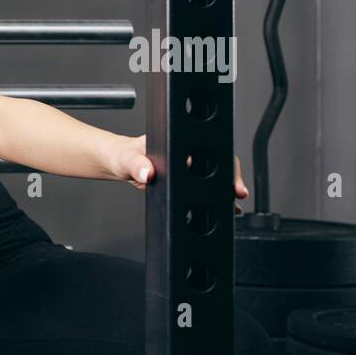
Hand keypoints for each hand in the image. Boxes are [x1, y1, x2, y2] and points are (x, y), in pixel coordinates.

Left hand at [113, 135, 251, 204]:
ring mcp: (187, 167)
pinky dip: (210, 201)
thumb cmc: (123, 155)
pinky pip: (201, 190)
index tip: (229, 179)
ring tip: (232, 208)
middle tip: (237, 194)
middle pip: (217, 164)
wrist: (118, 163)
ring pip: (213, 178)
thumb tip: (148, 172)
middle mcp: (187, 153)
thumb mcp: (128, 159)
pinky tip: (219, 212)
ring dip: (223, 193)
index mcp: (179, 142)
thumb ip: (137, 165)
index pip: (209, 150)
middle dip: (231, 179)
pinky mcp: (182, 181)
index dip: (223, 164)